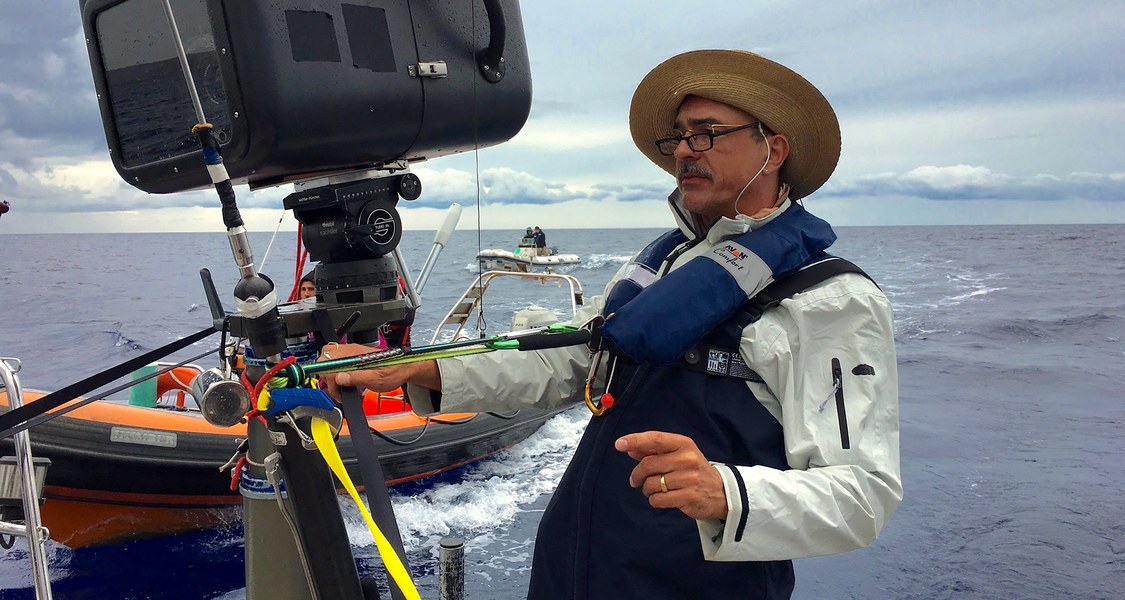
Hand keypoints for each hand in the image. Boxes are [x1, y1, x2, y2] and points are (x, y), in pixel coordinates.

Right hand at [317, 343, 440, 399]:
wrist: (402, 368)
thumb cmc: (392, 373)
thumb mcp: (376, 380)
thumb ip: (356, 378)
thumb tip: (339, 378)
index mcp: (354, 355)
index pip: (328, 362)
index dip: (328, 378)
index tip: (336, 390)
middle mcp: (350, 350)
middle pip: (324, 359)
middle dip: (328, 377)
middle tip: (340, 390)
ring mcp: (350, 351)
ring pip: (328, 359)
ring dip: (331, 375)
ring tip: (343, 387)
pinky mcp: (352, 355)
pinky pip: (336, 360)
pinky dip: (336, 371)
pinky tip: (346, 380)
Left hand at [615, 431, 727, 520]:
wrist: (721, 492)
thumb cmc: (692, 470)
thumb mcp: (677, 455)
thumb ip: (653, 451)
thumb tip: (629, 448)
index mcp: (684, 444)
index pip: (655, 439)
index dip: (635, 440)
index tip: (619, 444)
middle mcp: (687, 459)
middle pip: (648, 465)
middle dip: (637, 475)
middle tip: (635, 480)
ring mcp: (689, 478)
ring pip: (651, 484)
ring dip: (647, 489)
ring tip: (653, 490)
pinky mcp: (688, 496)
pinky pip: (658, 500)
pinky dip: (654, 500)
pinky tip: (660, 498)